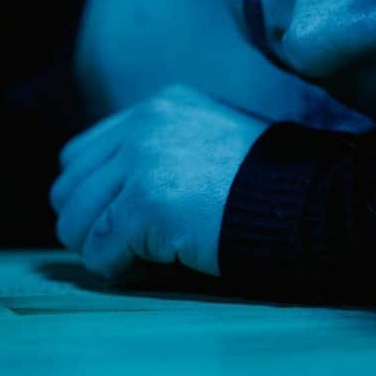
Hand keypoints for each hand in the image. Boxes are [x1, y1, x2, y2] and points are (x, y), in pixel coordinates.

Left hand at [50, 85, 268, 280]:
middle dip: (86, 223)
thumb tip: (98, 199)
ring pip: (75, 221)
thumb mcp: (207, 144)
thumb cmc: (266, 187)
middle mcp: (144, 126)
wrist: (307, 205)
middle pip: (68, 187)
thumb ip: (156, 154)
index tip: (113, 218)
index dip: (90, 194)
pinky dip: (115, 267)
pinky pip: (101, 250)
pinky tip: (145, 267)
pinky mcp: (146, 206)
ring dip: (99, 248)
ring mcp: (143, 163)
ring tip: (132, 258)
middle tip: (117, 246)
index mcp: (158, 107)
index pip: (79, 154)